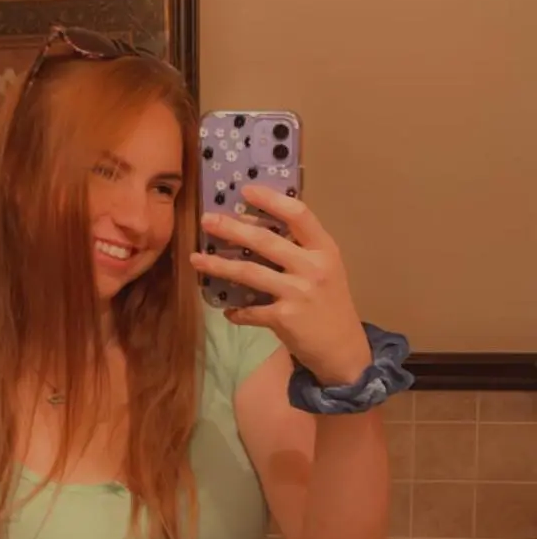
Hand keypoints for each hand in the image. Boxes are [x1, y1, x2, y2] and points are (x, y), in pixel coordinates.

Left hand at [191, 185, 370, 385]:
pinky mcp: (285, 318)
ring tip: (196, 259)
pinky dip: (236, 310)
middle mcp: (313, 267)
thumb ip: (298, 248)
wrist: (342, 347)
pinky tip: (227, 310)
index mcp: (324, 249)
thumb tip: (252, 225)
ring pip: (250, 272)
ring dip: (219, 265)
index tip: (246, 191)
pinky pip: (250, 310)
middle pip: (265, 240)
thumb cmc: (329, 302)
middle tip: (206, 220)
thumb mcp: (324, 268)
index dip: (271, 200)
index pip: (298, 214)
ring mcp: (298, 293)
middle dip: (232, 228)